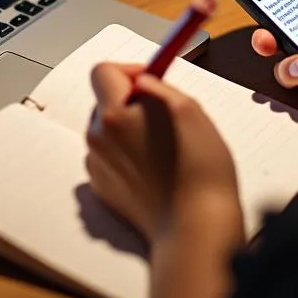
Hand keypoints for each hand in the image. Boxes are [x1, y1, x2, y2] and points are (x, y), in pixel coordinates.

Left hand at [85, 63, 243, 246]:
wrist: (195, 228)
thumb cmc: (199, 170)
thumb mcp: (189, 109)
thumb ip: (158, 86)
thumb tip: (143, 79)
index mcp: (114, 115)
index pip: (103, 71)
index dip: (129, 70)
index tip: (150, 81)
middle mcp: (98, 139)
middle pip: (105, 101)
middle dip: (130, 102)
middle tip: (163, 117)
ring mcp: (98, 166)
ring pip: (107, 130)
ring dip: (128, 129)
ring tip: (162, 148)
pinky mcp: (104, 189)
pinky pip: (109, 157)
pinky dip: (126, 155)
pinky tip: (153, 169)